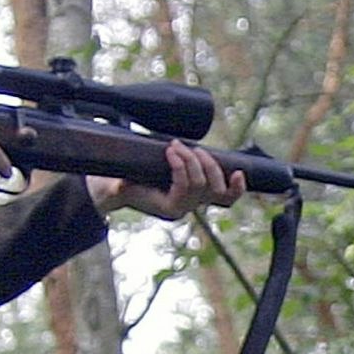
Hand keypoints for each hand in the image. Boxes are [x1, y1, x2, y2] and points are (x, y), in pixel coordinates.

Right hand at [94, 140, 250, 219]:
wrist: (124, 191)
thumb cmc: (119, 186)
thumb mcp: (114, 186)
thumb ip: (115, 188)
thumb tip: (117, 186)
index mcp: (168, 208)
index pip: (184, 188)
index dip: (181, 168)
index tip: (169, 149)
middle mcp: (186, 208)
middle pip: (202, 186)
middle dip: (193, 161)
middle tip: (177, 145)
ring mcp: (197, 202)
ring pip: (217, 189)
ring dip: (208, 164)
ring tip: (193, 149)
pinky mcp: (203, 194)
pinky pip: (227, 196)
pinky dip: (236, 186)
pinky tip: (239, 173)